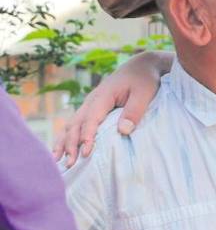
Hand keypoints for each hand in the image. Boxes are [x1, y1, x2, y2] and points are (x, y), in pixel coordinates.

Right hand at [52, 51, 172, 166]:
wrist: (141, 65)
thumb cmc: (144, 79)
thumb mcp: (145, 93)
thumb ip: (134, 111)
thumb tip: (123, 131)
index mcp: (103, 95)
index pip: (91, 118)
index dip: (88, 136)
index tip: (87, 153)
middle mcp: (92, 100)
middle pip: (76, 123)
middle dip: (71, 144)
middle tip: (71, 164)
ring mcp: (90, 104)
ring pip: (72, 124)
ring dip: (64, 142)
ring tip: (57, 161)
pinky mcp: (92, 108)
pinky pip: (76, 123)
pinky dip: (67, 137)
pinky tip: (62, 150)